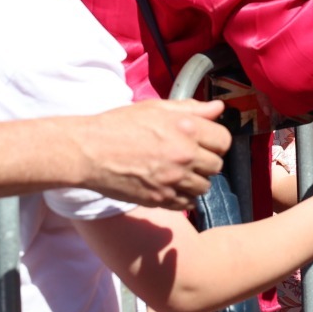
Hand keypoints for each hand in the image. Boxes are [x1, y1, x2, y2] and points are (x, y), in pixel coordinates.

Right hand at [76, 99, 231, 210]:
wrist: (89, 150)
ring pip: (203, 187)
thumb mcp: (156, 108)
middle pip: (216, 166)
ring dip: (195, 180)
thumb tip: (218, 109)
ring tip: (178, 172)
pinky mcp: (160, 199)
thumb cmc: (119, 125)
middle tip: (189, 157)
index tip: (204, 142)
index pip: (224, 140)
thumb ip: (191, 109)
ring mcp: (173, 179)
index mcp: (186, 128)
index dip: (215, 141)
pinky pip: (186, 203)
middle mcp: (184, 155)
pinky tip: (169, 185)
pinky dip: (182, 196)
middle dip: (206, 161)